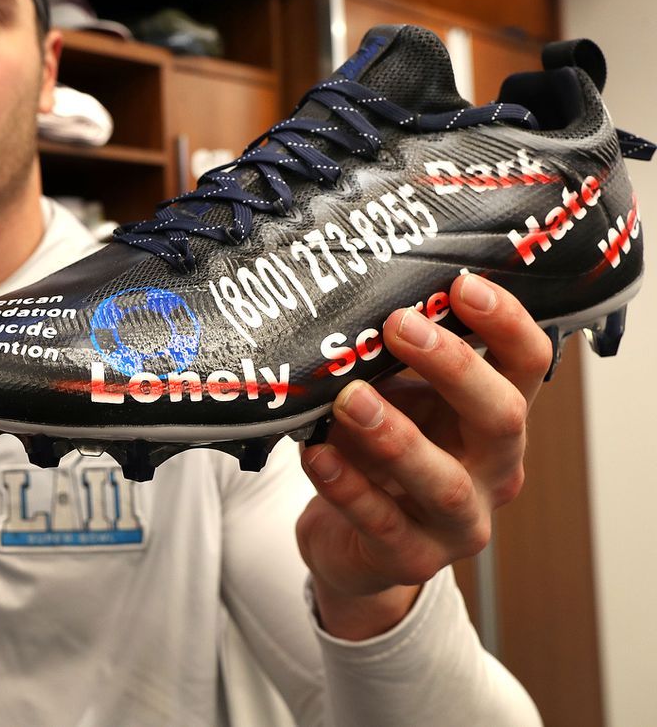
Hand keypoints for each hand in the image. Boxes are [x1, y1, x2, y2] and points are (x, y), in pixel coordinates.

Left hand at [295, 274, 545, 638]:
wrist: (354, 547)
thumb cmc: (380, 456)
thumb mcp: (396, 400)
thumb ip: (392, 362)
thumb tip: (359, 300)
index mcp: (496, 419)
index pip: (528, 365)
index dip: (505, 323)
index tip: (461, 284)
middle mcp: (494, 471)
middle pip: (502, 417)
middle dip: (454, 368)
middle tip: (400, 324)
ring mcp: (459, 523)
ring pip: (446, 484)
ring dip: (396, 436)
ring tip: (350, 398)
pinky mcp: (410, 558)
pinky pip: (380, 522)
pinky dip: (344, 486)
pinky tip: (315, 453)